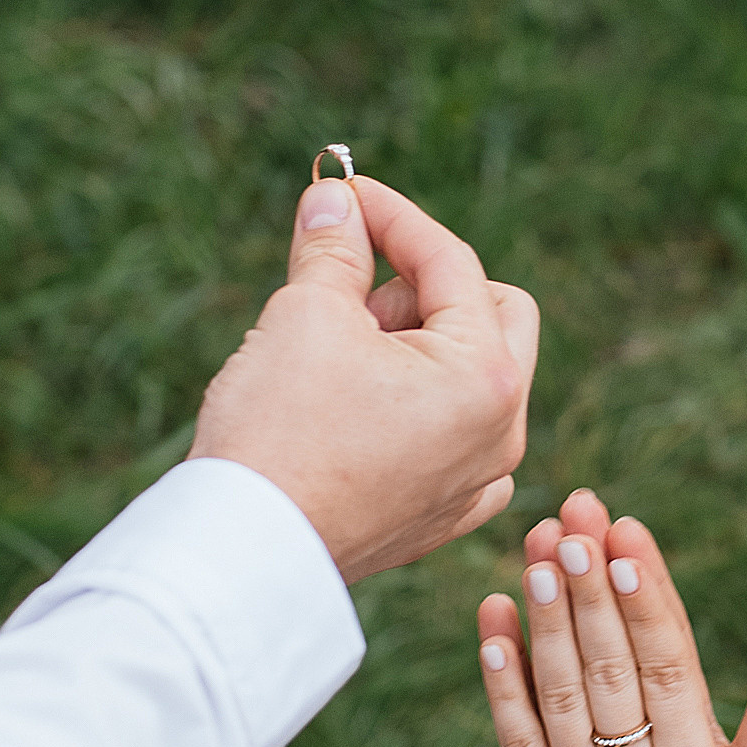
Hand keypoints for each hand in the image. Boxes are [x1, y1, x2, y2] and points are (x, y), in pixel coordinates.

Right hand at [193, 171, 538, 582]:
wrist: (243, 553)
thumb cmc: (278, 431)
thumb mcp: (304, 315)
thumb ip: (333, 247)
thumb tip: (333, 199)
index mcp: (486, 376)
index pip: (452, 263)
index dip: (391, 216)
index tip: (341, 194)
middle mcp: (503, 434)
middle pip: (491, 315)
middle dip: (423, 284)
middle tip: (350, 289)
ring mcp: (478, 483)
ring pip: (469, 378)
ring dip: (415, 346)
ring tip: (335, 358)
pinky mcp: (441, 516)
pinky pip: (451, 438)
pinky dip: (413, 408)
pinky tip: (355, 409)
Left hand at [479, 497, 746, 746]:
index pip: (669, 674)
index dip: (647, 605)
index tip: (632, 544)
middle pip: (608, 669)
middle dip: (593, 587)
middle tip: (577, 516)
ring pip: (558, 692)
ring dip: (547, 617)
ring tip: (539, 546)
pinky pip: (514, 735)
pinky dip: (501, 677)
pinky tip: (493, 619)